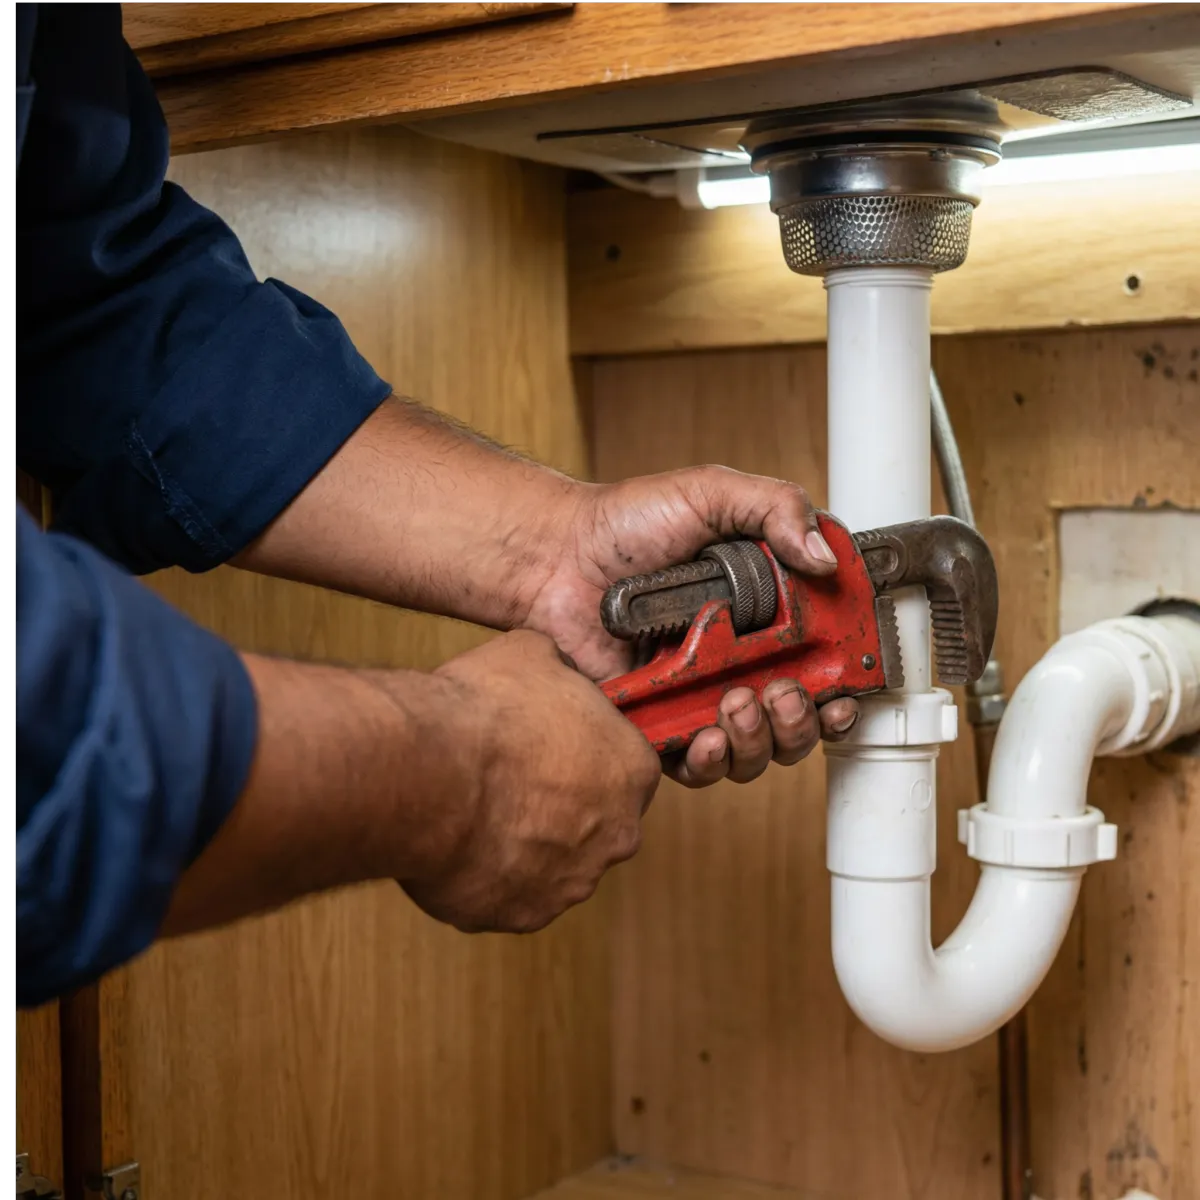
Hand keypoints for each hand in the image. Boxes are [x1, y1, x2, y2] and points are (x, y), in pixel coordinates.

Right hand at [396, 630, 659, 933]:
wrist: (429, 774)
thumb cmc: (485, 713)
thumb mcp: (533, 655)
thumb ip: (560, 673)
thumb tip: (554, 670)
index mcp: (633, 771)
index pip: (624, 766)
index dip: (583, 754)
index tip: (548, 746)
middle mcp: (616, 834)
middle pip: (597, 821)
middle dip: (561, 804)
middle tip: (511, 779)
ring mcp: (571, 883)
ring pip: (555, 862)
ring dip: (526, 842)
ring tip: (477, 810)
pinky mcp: (523, 916)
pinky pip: (511, 894)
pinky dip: (490, 875)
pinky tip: (459, 842)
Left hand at [522, 466, 860, 785]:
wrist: (555, 559)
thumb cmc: (626, 524)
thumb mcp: (711, 493)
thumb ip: (776, 508)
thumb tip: (825, 558)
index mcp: (765, 612)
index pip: (827, 658)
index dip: (848, 679)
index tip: (852, 683)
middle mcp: (740, 659)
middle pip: (801, 718)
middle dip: (805, 718)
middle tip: (783, 692)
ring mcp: (700, 695)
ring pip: (758, 749)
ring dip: (762, 738)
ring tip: (738, 705)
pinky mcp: (660, 723)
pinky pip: (699, 765)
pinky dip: (712, 760)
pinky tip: (706, 735)